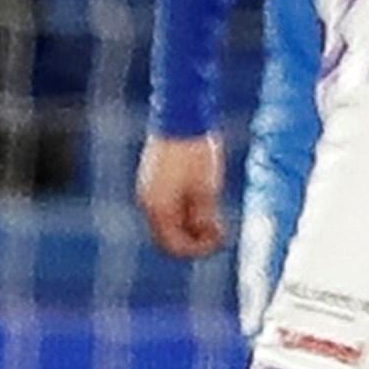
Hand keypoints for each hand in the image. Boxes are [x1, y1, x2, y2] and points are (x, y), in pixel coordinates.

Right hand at [136, 133, 226, 259]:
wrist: (181, 119)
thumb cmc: (197, 154)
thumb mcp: (208, 189)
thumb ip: (204, 217)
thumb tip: (207, 236)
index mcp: (159, 208)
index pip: (173, 245)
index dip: (198, 249)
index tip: (220, 241)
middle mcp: (148, 202)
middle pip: (169, 236)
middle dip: (194, 239)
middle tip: (221, 231)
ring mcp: (148, 190)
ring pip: (168, 221)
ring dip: (191, 225)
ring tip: (216, 216)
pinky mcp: (153, 180)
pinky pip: (167, 205)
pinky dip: (184, 210)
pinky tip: (205, 203)